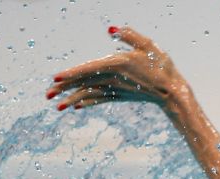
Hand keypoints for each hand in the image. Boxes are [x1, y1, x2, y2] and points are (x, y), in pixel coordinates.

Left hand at [47, 26, 186, 110]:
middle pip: (84, 83)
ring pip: (89, 94)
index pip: (89, 68)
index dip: (71, 73)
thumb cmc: (162, 66)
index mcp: (117, 64)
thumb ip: (128, 35)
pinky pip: (99, 99)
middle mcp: (113, 79)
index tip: (55, 78)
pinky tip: (76, 106)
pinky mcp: (120, 97)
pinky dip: (87, 102)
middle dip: (64, 89)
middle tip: (47, 95)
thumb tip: (110, 30)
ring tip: (57, 106)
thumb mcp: (148, 45)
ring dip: (71, 99)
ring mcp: (116, 90)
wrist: (172, 92)